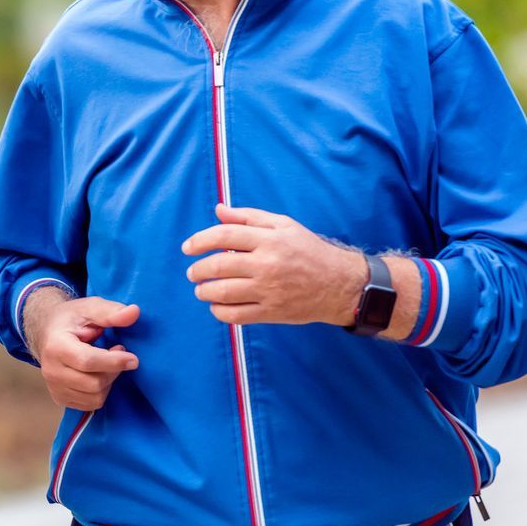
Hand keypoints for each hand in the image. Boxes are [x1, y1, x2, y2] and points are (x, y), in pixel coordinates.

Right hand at [25, 291, 139, 410]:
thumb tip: (134, 312)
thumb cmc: (70, 319)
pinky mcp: (60, 398)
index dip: (113, 362)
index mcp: (56, 347)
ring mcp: (54, 387)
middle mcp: (51, 371)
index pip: (87, 361)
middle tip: (117, 352)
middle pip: (94, 383)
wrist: (46, 332)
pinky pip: (90, 404)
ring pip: (95, 397)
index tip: (133, 359)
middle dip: (113, 370)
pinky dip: (101, 391)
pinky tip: (98, 374)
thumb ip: (111, 312)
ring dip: (109, 381)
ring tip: (106, 363)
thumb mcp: (89, 308)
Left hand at [182, 203, 363, 325]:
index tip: (187, 248)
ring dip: (204, 292)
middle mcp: (267, 264)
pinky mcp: (272, 312)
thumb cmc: (308, 250)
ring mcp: (269, 290)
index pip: (223, 236)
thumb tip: (218, 210)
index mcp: (268, 239)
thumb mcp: (282, 225)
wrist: (339, 284)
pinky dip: (219, 312)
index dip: (199, 241)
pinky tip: (217, 306)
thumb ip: (247, 217)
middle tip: (192, 273)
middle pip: (217, 266)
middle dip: (197, 270)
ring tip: (202, 289)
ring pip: (222, 293)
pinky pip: (235, 315)